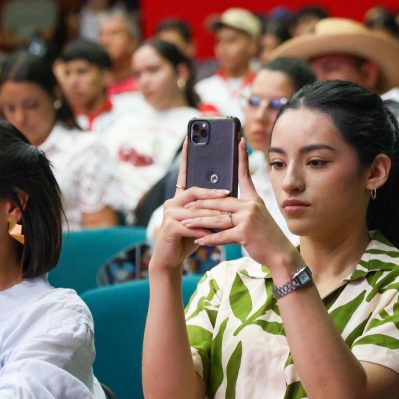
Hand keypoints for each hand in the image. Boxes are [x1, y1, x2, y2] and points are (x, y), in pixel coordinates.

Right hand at [149, 138, 230, 273]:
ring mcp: (169, 214)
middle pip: (195, 192)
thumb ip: (209, 208)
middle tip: (230, 193)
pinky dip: (203, 231)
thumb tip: (228, 195)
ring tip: (229, 219)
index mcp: (180, 198)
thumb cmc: (188, 239)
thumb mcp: (201, 221)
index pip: (184, 174)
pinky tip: (213, 234)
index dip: (186, 157)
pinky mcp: (168, 227)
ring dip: (214, 216)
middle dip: (213, 194)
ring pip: (196, 211)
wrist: (170, 258)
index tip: (189, 139)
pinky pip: (190, 226)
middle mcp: (172, 202)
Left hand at [181, 138, 298, 268]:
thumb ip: (243, 208)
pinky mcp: (245, 233)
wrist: (281, 254)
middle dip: (200, 203)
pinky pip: (222, 235)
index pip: (245, 175)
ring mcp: (248, 219)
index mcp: (253, 199)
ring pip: (217, 218)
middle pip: (219, 201)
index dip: (242, 158)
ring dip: (198, 222)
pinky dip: (209, 239)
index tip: (239, 141)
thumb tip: (225, 203)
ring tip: (184, 223)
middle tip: (184, 203)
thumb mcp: (258, 216)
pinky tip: (198, 241)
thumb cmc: (267, 237)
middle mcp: (251, 205)